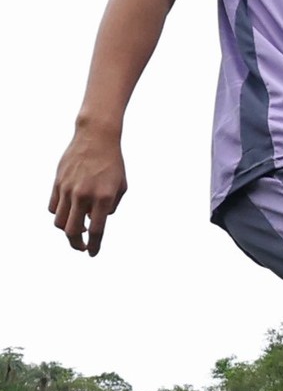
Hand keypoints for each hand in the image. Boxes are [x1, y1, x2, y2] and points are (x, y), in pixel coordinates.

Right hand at [49, 130, 126, 256]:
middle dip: (77, 245)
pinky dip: (59, 214)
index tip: (92, 254)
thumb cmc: (113, 163)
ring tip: (76, 229)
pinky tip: (68, 213)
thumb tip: (95, 220)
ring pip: (59, 222)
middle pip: (72, 232)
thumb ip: (110, 207)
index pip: (96, 231)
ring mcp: (68, 189)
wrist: (96, 137)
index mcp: (103, 198)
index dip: (94, 246)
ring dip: (67, 231)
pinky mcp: (57, 182)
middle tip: (82, 247)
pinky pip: (53, 207)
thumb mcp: (121, 186)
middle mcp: (83, 196)